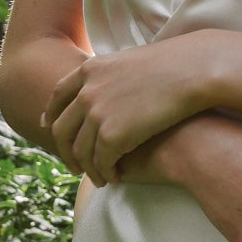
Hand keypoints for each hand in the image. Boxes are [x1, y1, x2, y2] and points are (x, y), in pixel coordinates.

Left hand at [42, 36, 214, 181]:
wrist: (192, 71)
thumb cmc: (174, 66)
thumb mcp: (132, 63)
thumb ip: (114, 76)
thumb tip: (112, 88)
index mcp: (90, 70)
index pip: (59, 95)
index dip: (53, 113)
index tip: (49, 126)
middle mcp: (86, 91)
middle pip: (62, 129)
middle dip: (65, 151)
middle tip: (73, 166)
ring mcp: (96, 113)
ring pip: (80, 151)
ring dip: (88, 169)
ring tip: (100, 178)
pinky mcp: (112, 135)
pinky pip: (100, 162)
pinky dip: (105, 173)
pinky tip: (115, 177)